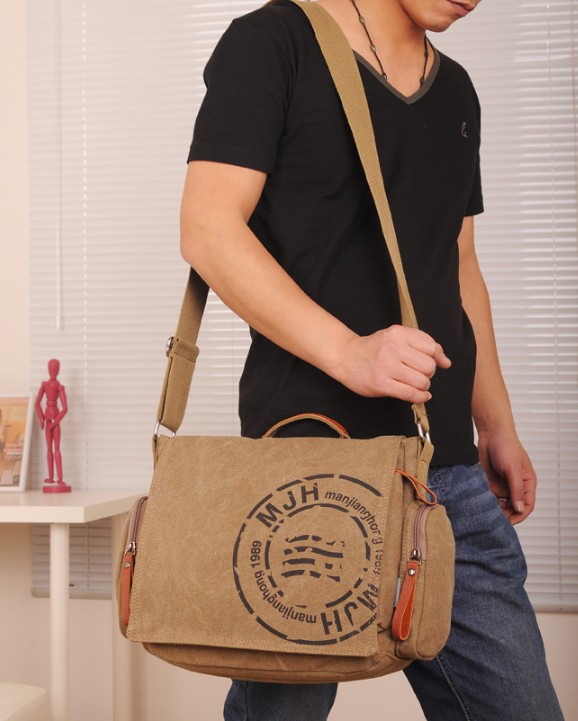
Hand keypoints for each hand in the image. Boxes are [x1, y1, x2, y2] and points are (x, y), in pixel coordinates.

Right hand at [331, 325, 450, 402]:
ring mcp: (386, 366)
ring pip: (422, 381)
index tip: (428, 361)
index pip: (431, 347)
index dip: (434, 357)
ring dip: (423, 386)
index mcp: (398, 333)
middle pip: (429, 366)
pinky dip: (420, 397)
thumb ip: (423, 345)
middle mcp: (392, 348)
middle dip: (428, 373)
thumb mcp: (397, 337)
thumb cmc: (375, 348)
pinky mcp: (381, 384)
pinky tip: (419, 394)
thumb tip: (446, 362)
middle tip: (417, 373)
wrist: (346, 357)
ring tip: (414, 383)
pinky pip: (410, 394)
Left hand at [477, 430, 536, 524]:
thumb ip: (516, 489)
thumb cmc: (506, 447)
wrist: (490, 434)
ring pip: (501, 504)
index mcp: (527, 483)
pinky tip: (481, 503)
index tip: (510, 522)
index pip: (527, 505)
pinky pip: (490, 496)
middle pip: (513, 507)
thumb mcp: (512, 469)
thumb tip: (520, 509)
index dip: (520, 515)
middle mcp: (515, 486)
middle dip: (507, 515)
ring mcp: (503, 484)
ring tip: (487, 512)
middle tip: (496, 520)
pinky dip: (486, 501)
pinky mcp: (490, 482)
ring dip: (496, 509)